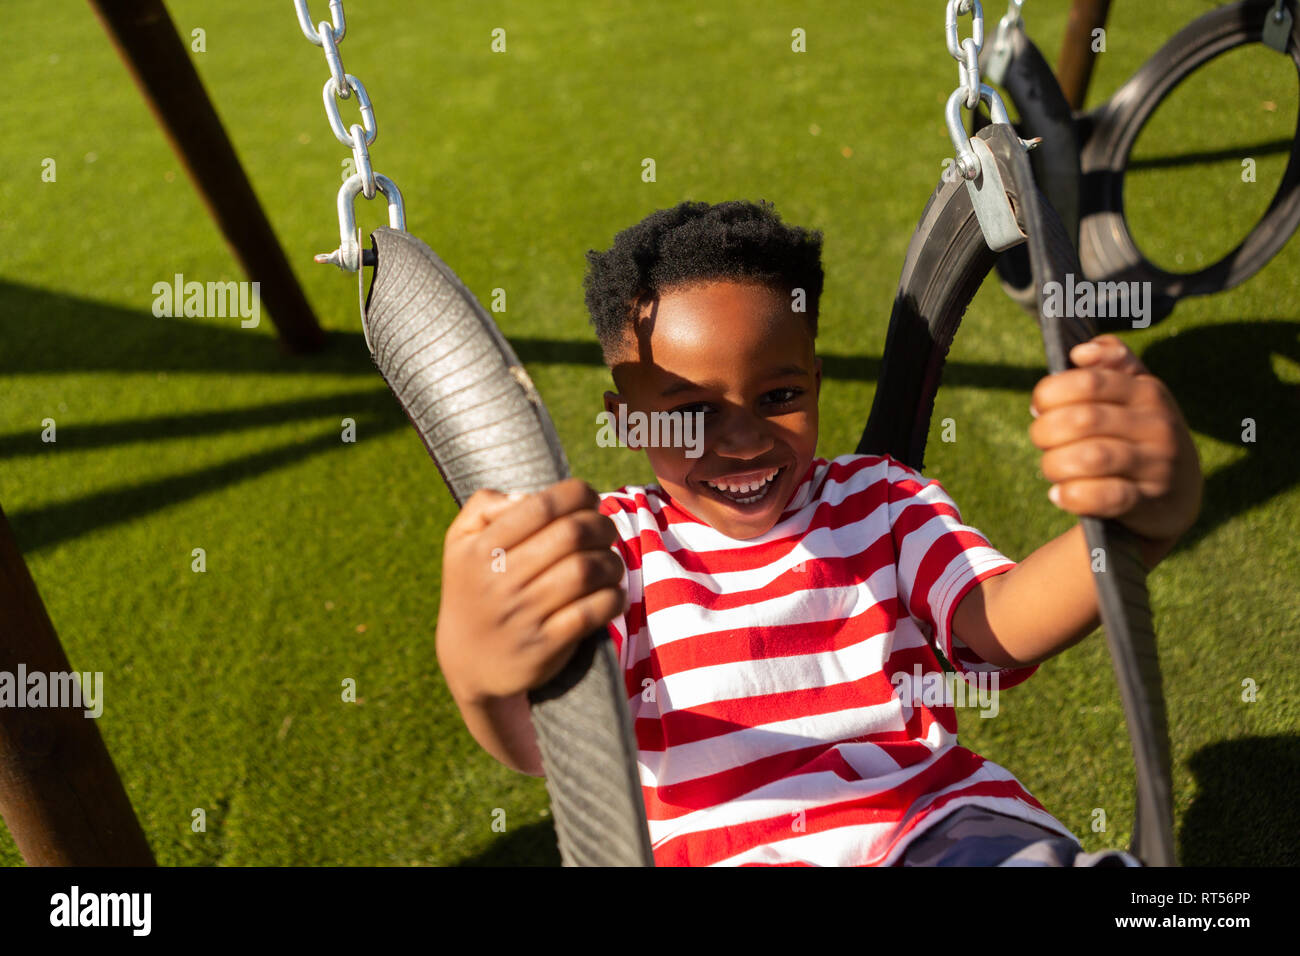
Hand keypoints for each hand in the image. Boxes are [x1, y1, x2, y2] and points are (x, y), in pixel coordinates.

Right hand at [434, 478, 626, 705]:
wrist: (467, 662)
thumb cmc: (474, 588)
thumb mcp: (459, 542)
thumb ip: (484, 505)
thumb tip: (525, 496)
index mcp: (481, 549)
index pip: (542, 506)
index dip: (578, 494)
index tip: (589, 499)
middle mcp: (500, 580)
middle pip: (572, 534)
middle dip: (601, 525)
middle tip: (606, 531)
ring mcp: (523, 615)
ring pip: (586, 571)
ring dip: (611, 562)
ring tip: (610, 564)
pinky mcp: (544, 646)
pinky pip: (591, 613)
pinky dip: (613, 598)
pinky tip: (613, 594)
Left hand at [1029, 334, 1202, 551]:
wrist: (1178, 494)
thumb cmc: (1137, 434)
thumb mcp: (1134, 392)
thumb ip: (1111, 362)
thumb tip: (1081, 352)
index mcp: (1147, 392)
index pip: (1088, 383)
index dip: (1050, 393)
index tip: (1039, 406)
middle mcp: (1157, 426)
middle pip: (1082, 420)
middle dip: (1045, 432)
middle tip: (1041, 440)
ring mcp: (1157, 465)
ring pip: (1089, 458)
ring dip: (1055, 464)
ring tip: (1052, 467)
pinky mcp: (1150, 502)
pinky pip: (1103, 497)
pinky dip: (1071, 495)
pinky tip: (1059, 494)